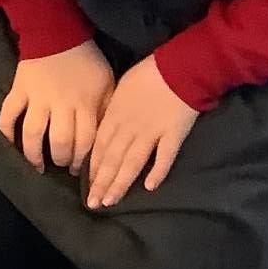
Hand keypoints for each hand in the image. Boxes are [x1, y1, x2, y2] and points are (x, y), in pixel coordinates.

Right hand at [0, 42, 113, 173]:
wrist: (58, 32)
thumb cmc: (87, 62)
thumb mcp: (107, 83)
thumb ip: (104, 110)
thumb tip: (102, 138)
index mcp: (85, 103)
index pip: (85, 140)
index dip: (82, 159)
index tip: (79, 169)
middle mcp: (60, 103)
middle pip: (60, 140)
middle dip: (61, 159)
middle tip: (60, 165)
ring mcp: (37, 97)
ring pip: (32, 132)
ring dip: (34, 154)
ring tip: (37, 165)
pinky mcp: (18, 89)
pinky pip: (8, 114)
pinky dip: (6, 130)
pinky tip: (10, 144)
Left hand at [87, 56, 197, 209]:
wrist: (180, 65)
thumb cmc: (150, 73)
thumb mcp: (121, 88)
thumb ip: (112, 111)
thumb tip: (104, 131)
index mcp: (116, 114)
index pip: (100, 147)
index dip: (93, 168)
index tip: (87, 186)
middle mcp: (130, 126)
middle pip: (113, 159)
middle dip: (101, 182)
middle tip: (93, 203)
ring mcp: (153, 131)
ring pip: (133, 162)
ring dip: (121, 183)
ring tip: (111, 201)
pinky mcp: (174, 133)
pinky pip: (165, 156)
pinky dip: (157, 171)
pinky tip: (149, 187)